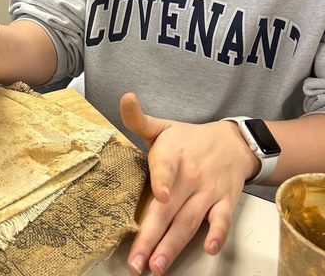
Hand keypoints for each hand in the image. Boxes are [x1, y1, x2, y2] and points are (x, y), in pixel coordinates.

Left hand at [120, 93, 259, 274]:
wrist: (233, 142)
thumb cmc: (188, 138)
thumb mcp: (162, 127)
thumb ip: (139, 119)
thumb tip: (124, 97)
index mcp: (172, 155)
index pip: (166, 168)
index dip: (162, 181)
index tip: (160, 197)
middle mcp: (190, 176)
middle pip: (169, 209)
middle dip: (152, 236)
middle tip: (137, 262)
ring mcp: (208, 191)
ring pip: (190, 221)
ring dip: (174, 245)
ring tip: (157, 266)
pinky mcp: (224, 202)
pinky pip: (222, 220)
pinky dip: (218, 234)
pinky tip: (210, 249)